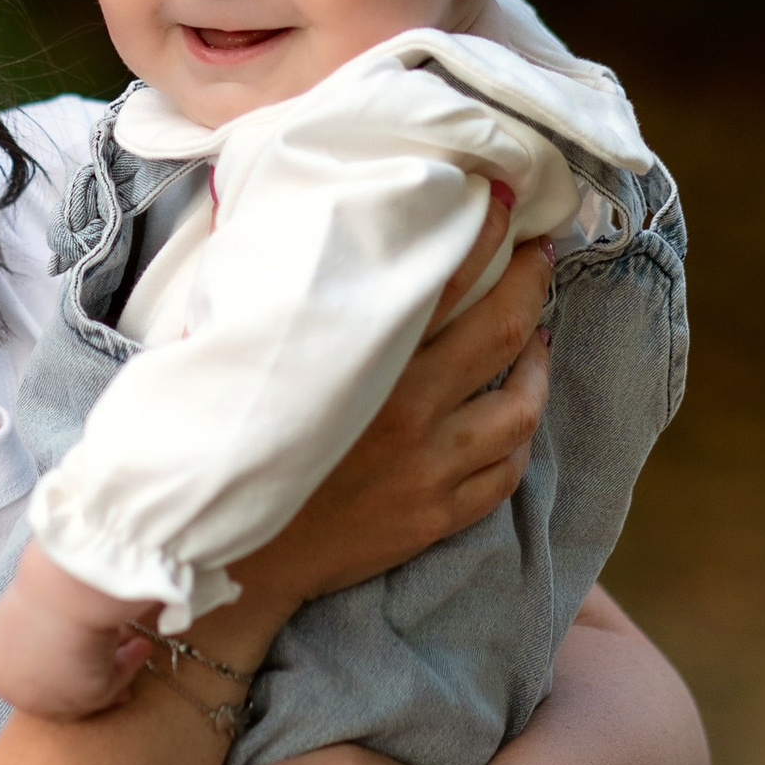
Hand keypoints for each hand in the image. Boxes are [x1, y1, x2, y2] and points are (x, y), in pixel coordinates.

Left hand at [0, 542, 154, 720]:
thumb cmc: (51, 584)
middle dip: (93, 678)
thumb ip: (52, 634)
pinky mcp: (71, 708)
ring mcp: (36, 701)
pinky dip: (126, 668)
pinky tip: (141, 645)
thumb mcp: (42, 609)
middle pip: (54, 692)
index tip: (89, 660)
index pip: (26, 675)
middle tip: (124, 662)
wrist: (62, 590)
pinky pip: (106, 692)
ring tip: (139, 643)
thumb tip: (79, 643)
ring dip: (115, 669)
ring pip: (82, 694)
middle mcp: (8, 687)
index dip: (63, 668)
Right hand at [229, 214, 553, 638]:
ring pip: (521, 408)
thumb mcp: (242, 365)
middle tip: (537, 256)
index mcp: (360, 366)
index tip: (503, 200)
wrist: (231, 565)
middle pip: (501, 332)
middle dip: (529, 284)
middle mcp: (408, 414)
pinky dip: (518, 439)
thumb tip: (302, 250)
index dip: (482, 233)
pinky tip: (513, 416)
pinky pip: (505, 474)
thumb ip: (280, 310)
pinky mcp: (436, 516)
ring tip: (536, 339)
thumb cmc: (226, 452)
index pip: (441, 279)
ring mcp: (430, 470)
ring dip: (538, 366)